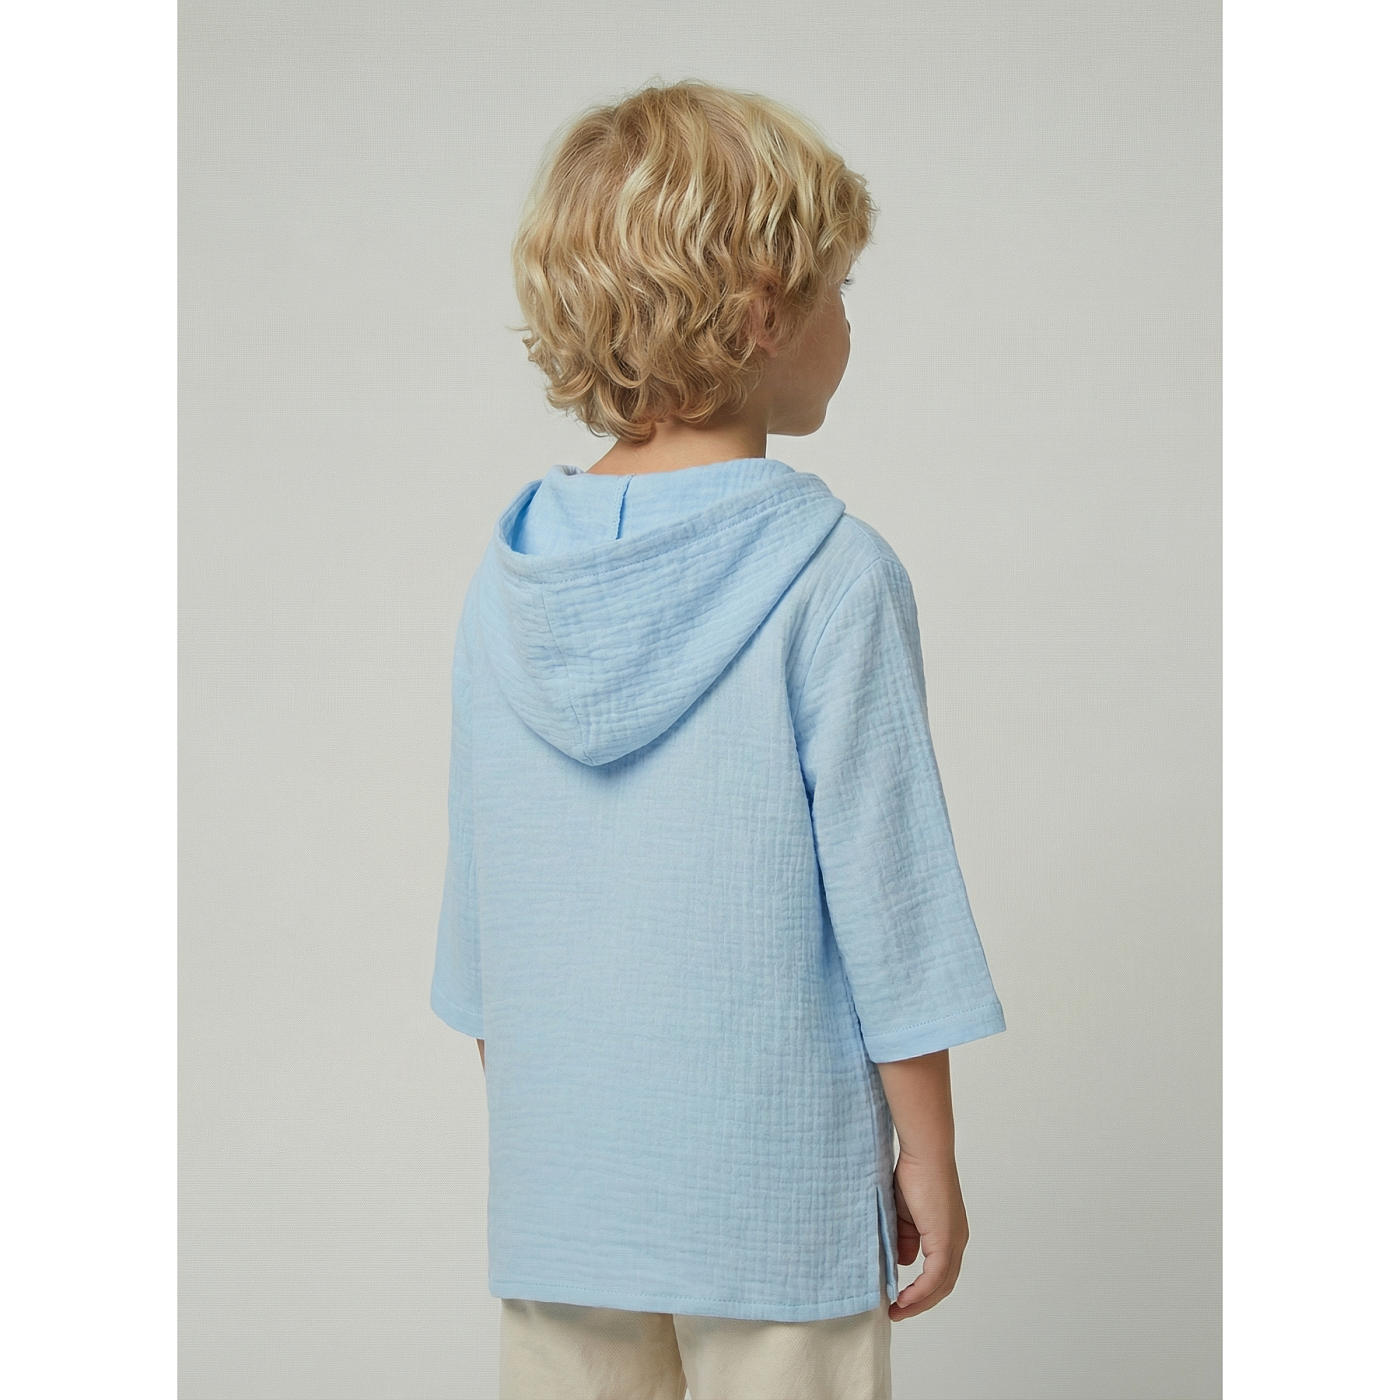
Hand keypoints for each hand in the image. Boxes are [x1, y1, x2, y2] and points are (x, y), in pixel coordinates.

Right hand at [888, 1149, 968, 1320]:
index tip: (900, 1298)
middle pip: (943, 1285)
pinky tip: (903, 1298)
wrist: (924, 1153)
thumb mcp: (904, 1214)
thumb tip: (904, 1262)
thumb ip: (905, 1238)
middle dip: (920, 1302)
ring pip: (941, 1284)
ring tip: (897, 1309)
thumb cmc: (914, 1174)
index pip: (940, 1272)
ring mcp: (953, 1241)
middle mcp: (957, 1240)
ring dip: (918, 1301)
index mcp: (949, 1233)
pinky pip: (934, 1276)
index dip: (922, 1290)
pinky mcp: (945, 1239)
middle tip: (897, 1311)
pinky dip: (919, 1291)